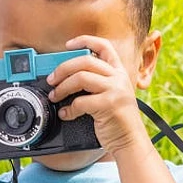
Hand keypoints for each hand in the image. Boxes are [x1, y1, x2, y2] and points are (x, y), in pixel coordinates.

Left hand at [45, 36, 147, 154]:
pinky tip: (66, 114)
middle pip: (85, 61)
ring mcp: (115, 90)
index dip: (85, 40)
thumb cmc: (118, 121)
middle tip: (52, 79)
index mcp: (119, 73)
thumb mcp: (113, 96)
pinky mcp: (109, 105)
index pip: (104, 46)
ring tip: (55, 96)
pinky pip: (81, 102)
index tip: (68, 45)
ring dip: (62, 87)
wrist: (130, 141)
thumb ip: (98, 84)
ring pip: (81, 78)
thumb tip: (68, 78)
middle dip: (63, 68)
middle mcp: (119, 78)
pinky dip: (69, 109)